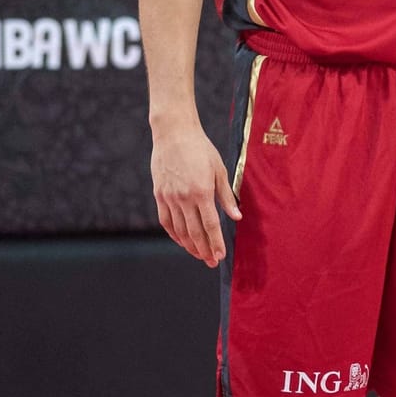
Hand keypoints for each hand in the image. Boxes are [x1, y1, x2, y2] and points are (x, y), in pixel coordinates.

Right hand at [150, 122, 240, 267]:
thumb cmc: (201, 149)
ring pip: (179, 230)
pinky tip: (182, 241)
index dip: (216, 243)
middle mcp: (184, 197)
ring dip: (189, 245)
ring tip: (199, 255)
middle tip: (211, 262)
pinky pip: (166, 220)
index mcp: (202, 191)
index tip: (220, 256)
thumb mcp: (219, 170)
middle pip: (194, 232)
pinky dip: (174, 234)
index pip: (210, 225)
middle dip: (204, 250)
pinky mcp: (159, 195)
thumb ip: (226, 196)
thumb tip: (236, 217)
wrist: (174, 134)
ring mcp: (169, 197)